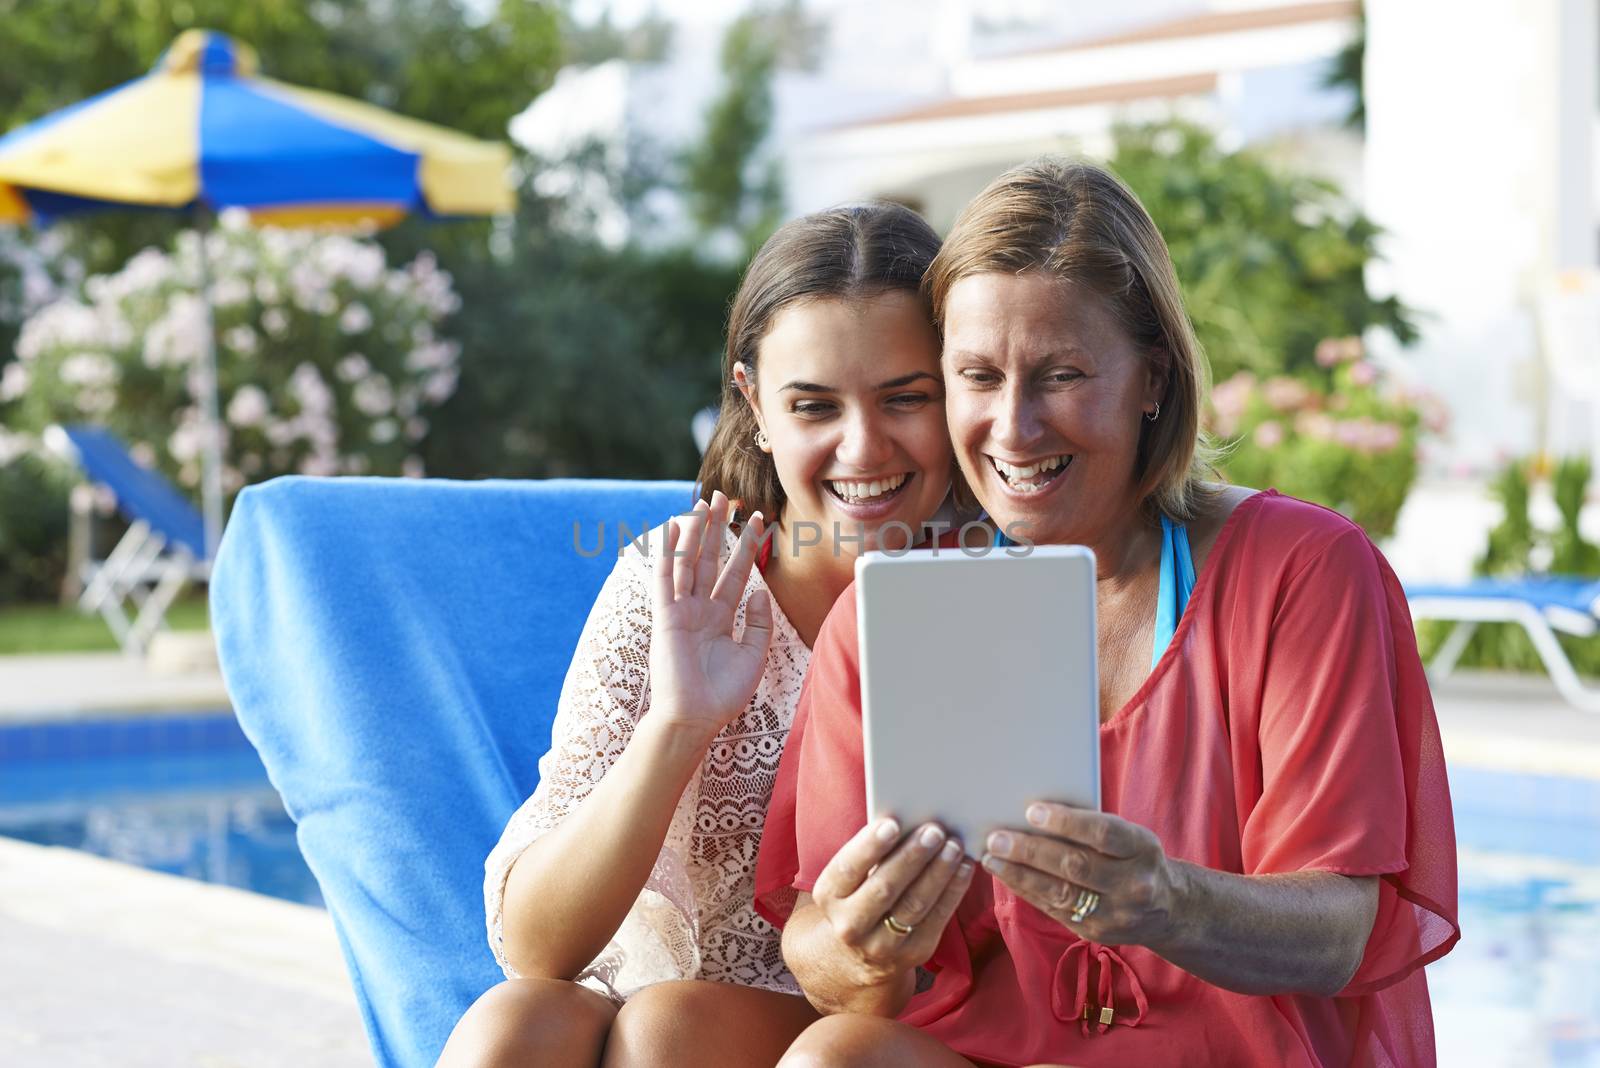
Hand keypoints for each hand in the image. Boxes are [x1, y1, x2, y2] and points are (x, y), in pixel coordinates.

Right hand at [647, 491, 771, 741]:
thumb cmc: (723, 694)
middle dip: (718, 528)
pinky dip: (669, 553)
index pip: (735, 573)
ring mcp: (681, 611)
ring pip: (689, 562)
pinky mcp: (666, 617)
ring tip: (704, 502)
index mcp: (721, 617)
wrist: (696, 718)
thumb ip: (760, 623)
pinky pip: (666, 579)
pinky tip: (674, 529)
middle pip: (710, 559)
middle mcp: (700, 609)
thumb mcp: (754, 656)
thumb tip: (762, 591)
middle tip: (725, 496)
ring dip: (696, 532)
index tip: (759, 520)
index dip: (747, 547)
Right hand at [811, 817, 974, 988]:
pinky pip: (938, 918)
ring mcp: (882, 945)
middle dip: (912, 857)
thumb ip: (868, 856)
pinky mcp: (914, 953)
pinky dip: (954, 890)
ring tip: (954, 846)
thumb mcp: (846, 883)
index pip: (847, 870)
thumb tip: (907, 822)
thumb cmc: (854, 901)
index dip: (869, 847)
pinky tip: (964, 868)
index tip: (892, 823)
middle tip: (934, 831)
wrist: (854, 959)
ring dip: (938, 872)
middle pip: (885, 888)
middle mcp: (850, 926)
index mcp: (828, 899)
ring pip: (915, 904)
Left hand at [980, 803, 1181, 946]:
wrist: (1167, 908)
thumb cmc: (1134, 858)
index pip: (1102, 834)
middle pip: (1076, 866)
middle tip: (997, 838)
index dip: (1066, 822)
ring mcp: (1115, 914)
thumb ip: (1092, 827)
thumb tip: (1034, 813)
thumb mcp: (1129, 837)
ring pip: (1061, 893)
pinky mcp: (1096, 932)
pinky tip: (1006, 876)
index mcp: (1143, 849)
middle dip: (1031, 851)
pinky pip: (1054, 909)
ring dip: (1020, 874)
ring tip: (992, 857)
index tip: (1031, 811)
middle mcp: (1133, 884)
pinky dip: (1027, 890)